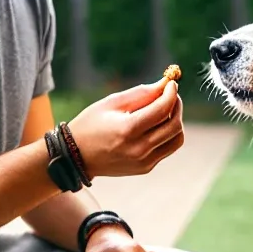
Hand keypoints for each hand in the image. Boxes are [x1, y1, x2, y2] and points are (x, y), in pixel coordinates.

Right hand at [68, 80, 183, 178]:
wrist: (76, 156)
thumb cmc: (91, 124)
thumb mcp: (112, 103)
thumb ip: (141, 93)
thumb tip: (165, 83)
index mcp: (128, 130)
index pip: (163, 109)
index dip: (171, 93)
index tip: (171, 84)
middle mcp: (139, 148)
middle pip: (174, 125)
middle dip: (176, 106)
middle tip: (170, 95)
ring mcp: (144, 161)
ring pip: (176, 139)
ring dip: (175, 121)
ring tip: (164, 111)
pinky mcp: (146, 167)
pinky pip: (167, 148)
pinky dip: (167, 134)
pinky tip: (156, 125)